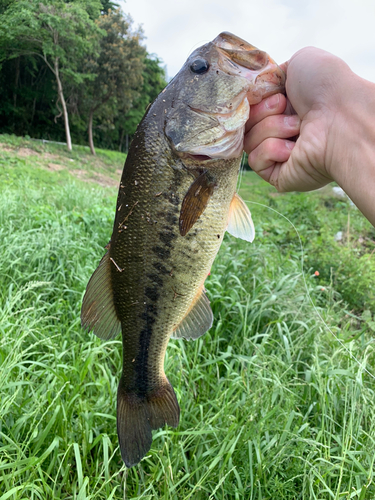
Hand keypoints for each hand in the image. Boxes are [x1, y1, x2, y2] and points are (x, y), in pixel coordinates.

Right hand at [244, 47, 351, 191]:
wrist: (342, 118)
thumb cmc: (327, 88)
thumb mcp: (299, 62)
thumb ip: (272, 73)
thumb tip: (256, 89)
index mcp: (286, 107)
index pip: (250, 106)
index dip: (255, 99)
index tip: (270, 93)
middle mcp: (282, 131)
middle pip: (246, 124)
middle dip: (263, 112)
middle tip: (286, 107)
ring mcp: (280, 155)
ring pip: (249, 141)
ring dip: (271, 128)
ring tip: (298, 127)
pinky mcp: (278, 175)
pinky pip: (255, 161)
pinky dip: (271, 150)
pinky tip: (294, 148)